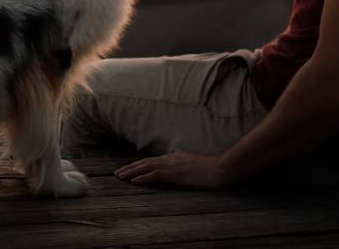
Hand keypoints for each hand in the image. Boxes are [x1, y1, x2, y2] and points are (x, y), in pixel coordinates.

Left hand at [114, 151, 228, 188]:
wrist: (220, 168)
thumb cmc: (211, 169)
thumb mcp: (194, 164)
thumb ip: (184, 163)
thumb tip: (178, 164)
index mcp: (175, 157)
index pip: (152, 160)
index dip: (139, 164)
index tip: (128, 169)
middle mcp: (170, 159)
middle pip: (145, 162)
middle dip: (130, 167)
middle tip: (117, 173)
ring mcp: (172, 165)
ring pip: (146, 167)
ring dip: (131, 172)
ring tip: (120, 177)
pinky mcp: (175, 173)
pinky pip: (154, 175)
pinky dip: (142, 178)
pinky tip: (133, 182)